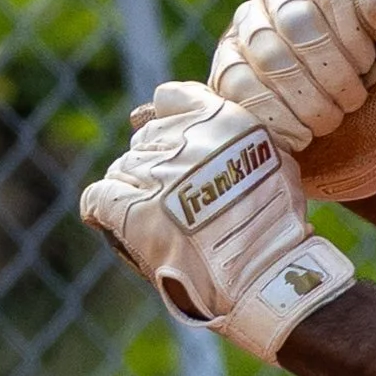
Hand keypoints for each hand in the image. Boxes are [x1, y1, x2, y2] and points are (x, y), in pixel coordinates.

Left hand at [80, 86, 357, 359]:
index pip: (170, 98)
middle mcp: (185, 140)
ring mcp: (156, 175)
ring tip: (157, 220)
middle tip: (175, 199)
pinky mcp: (133, 211)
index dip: (169, 122)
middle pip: (145, 138)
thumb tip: (191, 127)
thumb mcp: (273, 159)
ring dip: (133, 190)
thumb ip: (234, 134)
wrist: (266, 278)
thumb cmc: (276, 225)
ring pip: (122, 168)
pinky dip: (100, 207)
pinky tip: (106, 217)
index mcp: (220, 120)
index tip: (177, 147)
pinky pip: (98, 197)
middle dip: (156, 164)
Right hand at [201, 0, 375, 203]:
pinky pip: (242, 86)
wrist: (353, 140)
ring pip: (269, 55)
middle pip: (298, 20)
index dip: (353, 28)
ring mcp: (246, 27)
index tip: (368, 63)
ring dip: (309, 99)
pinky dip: (280, 117)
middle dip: (333, 72)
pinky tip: (301, 133)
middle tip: (352, 100)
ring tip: (330, 120)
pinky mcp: (226, 66)